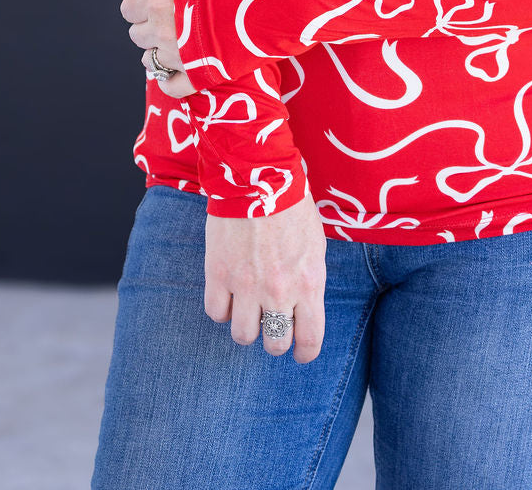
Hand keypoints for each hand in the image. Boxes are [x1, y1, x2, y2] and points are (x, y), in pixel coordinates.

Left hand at [116, 0, 193, 98]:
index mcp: (157, 1)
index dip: (142, 1)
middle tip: (175, 13)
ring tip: (182, 34)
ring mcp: (182, 58)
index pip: (128, 9)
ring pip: (150, 61)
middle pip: (137, 35)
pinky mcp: (202, 76)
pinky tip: (183, 64)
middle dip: (150, 24)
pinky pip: (170, 87)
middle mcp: (164, 33)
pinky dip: (171, 78)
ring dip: (160, 49)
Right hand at [204, 191, 326, 361]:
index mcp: (308, 282)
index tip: (300, 352)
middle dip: (275, 339)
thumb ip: (309, 280)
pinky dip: (222, 308)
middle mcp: (278, 291)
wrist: (257, 177)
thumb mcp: (315, 245)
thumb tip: (304, 305)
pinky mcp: (218, 275)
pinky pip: (216, 313)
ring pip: (243, 336)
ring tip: (248, 309)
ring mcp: (246, 285)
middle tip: (272, 325)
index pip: (309, 340)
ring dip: (246, 326)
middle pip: (275, 344)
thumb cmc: (292, 206)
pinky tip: (228, 294)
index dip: (304, 353)